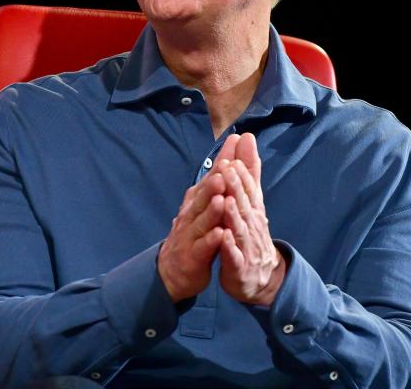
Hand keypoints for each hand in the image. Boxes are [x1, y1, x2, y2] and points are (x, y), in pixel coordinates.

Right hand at [158, 134, 240, 302]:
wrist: (175, 269)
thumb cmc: (196, 231)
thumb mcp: (208, 203)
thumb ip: (221, 176)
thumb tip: (232, 147)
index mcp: (198, 199)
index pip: (212, 176)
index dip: (223, 161)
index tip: (235, 143)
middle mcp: (192, 213)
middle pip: (203, 196)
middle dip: (213, 183)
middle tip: (224, 169)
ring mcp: (190, 234)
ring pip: (201, 221)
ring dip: (211, 210)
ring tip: (222, 199)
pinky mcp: (192, 256)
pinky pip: (202, 247)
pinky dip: (210, 241)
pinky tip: (219, 234)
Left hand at [218, 133, 285, 305]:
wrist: (259, 277)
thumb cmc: (251, 234)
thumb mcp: (251, 202)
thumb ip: (249, 173)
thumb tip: (247, 140)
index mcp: (252, 209)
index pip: (248, 186)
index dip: (242, 170)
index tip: (234, 152)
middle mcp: (252, 224)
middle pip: (244, 203)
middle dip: (237, 186)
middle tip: (228, 167)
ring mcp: (246, 245)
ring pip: (240, 227)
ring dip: (233, 214)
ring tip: (226, 199)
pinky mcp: (239, 265)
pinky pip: (234, 255)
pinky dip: (228, 247)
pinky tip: (222, 238)